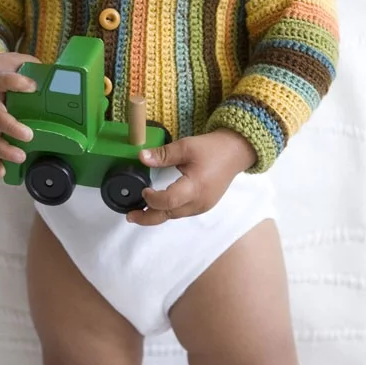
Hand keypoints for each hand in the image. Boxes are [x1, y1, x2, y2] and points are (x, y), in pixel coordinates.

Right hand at [0, 52, 40, 177]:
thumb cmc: (1, 69)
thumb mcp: (16, 61)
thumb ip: (34, 68)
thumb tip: (61, 74)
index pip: (3, 80)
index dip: (16, 83)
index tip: (32, 87)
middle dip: (10, 126)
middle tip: (28, 135)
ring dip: (3, 149)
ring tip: (21, 156)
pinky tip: (3, 172)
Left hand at [126, 128, 255, 225]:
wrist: (235, 152)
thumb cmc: (211, 148)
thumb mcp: (186, 146)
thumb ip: (163, 155)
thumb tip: (141, 157)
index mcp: (195, 186)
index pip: (169, 201)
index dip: (152, 199)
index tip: (142, 190)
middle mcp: (199, 202)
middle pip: (169, 214)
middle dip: (148, 217)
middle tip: (130, 215)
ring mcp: (202, 206)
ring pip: (175, 215)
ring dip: (158, 213)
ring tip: (140, 209)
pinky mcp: (204, 205)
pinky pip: (182, 212)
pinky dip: (169, 209)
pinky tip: (159, 203)